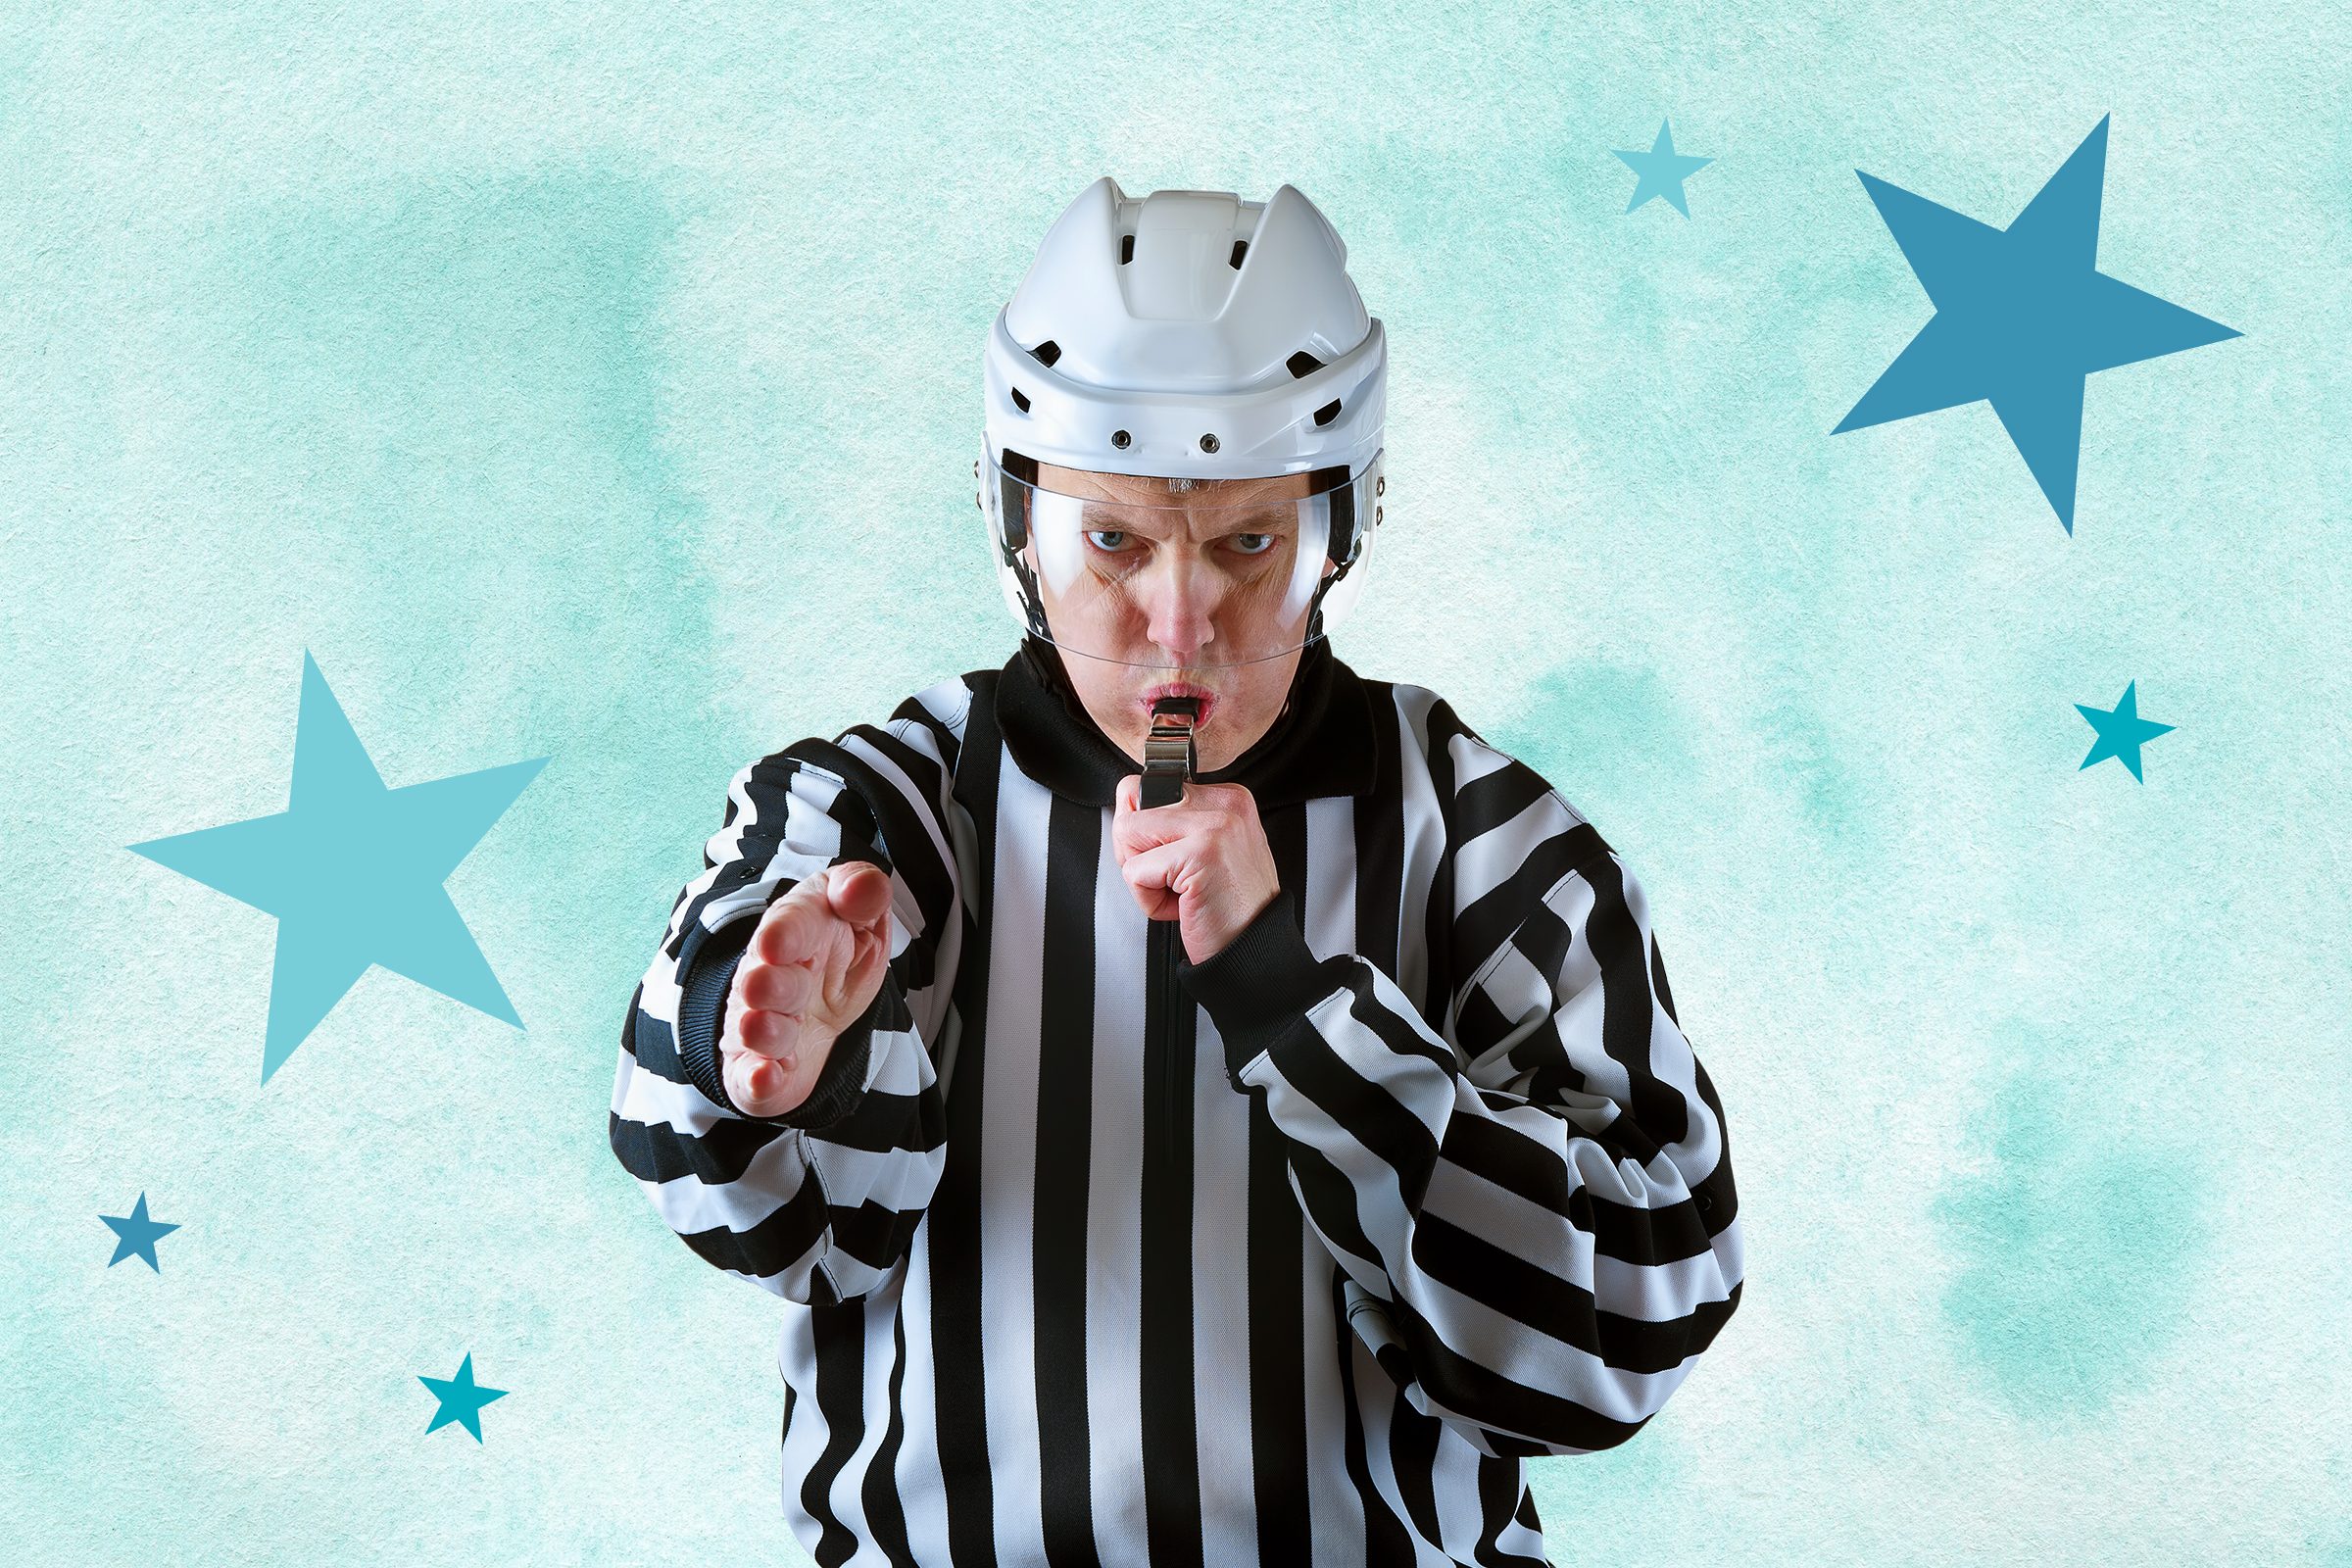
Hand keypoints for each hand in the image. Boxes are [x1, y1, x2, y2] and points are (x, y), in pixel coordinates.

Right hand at [719, 862, 893, 1117]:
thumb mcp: (857, 917)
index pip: (789, 926)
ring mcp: (760, 1025)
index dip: (784, 934)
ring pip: (757, 1031)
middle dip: (766, 985)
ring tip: (767, 1030)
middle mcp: (769, 978)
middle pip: (764, 981)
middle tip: (762, 987)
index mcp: (796, 933)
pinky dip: (757, 1081)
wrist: (813, 1006)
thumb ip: (861, 894)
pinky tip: (766, 1079)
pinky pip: (751, 1079)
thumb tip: (866, 887)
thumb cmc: (834, 952)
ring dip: (763, 1032)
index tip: (778, 942)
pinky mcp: (758, 1069)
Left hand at [1111, 773, 1281, 963]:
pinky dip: (1149, 900)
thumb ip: (1176, 823)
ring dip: (1142, 876)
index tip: (1171, 861)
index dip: (1143, 833)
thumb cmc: (1229, 908)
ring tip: (1180, 892)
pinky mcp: (1200, 854)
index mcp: (1228, 797)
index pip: (1147, 789)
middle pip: (1131, 804)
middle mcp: (1225, 805)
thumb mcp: (1210, 849)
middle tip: (1172, 880)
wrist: (1255, 950)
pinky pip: (1134, 871)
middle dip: (1135, 851)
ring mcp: (1215, 826)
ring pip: (1127, 833)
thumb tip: (1126, 809)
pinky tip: (1183, 906)